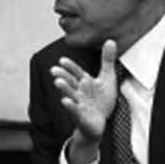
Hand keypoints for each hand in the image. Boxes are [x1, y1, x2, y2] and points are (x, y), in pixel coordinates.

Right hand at [49, 39, 118, 154]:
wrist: (100, 123)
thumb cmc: (101, 101)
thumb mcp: (107, 78)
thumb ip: (106, 60)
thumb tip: (110, 40)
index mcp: (84, 82)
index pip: (76, 72)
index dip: (70, 67)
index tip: (62, 60)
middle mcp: (80, 92)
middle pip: (70, 83)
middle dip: (63, 76)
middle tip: (53, 69)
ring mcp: (80, 104)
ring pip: (71, 95)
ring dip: (64, 89)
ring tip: (57, 82)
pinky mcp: (82, 117)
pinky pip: (75, 111)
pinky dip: (71, 106)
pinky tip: (65, 101)